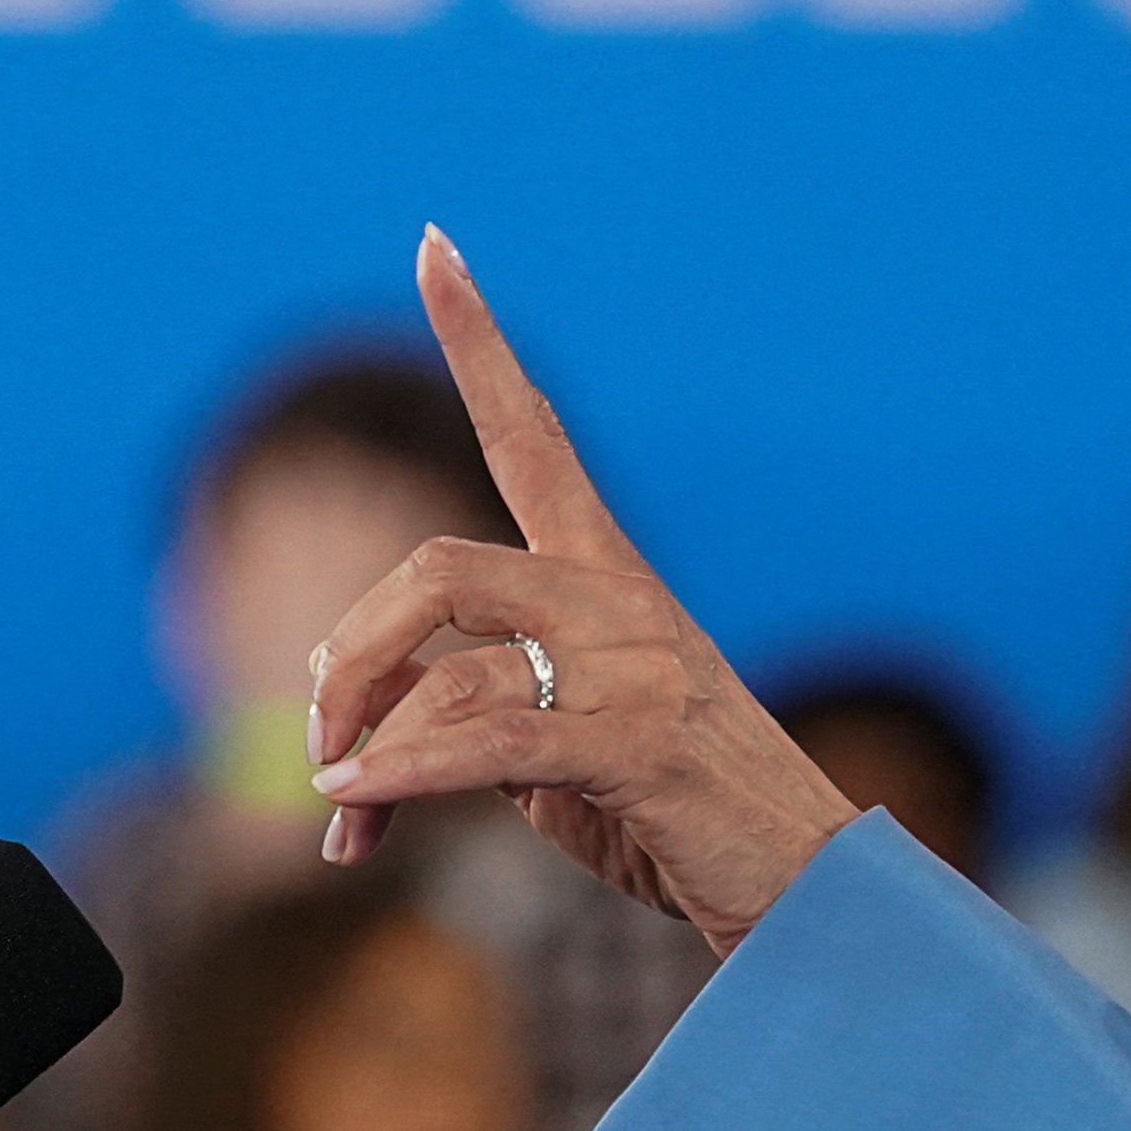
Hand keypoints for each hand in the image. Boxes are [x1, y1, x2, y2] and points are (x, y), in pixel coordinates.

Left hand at [305, 228, 860, 954]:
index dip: (477, 336)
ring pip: (449, 664)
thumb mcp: (556, 759)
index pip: (533, 431)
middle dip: (351, 654)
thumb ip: (468, 722)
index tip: (433, 241)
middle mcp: (621, 600)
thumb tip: (348, 760)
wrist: (809, 890)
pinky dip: (399, 776)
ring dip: (367, 751)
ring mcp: (635, 667)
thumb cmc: (680, 820)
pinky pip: (482, 739)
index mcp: (609, 580)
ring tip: (343, 824)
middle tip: (321, 744)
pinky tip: (353, 813)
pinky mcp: (636, 745)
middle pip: (438, 566)